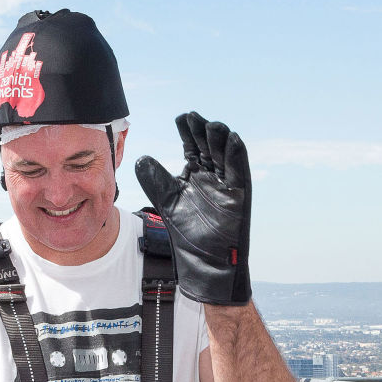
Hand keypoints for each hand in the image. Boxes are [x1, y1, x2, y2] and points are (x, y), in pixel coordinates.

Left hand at [135, 111, 252, 305]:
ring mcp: (227, 184)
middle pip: (209, 146)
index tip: (180, 119)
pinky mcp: (240, 195)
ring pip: (226, 154)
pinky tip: (233, 140)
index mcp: (195, 175)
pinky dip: (237, 155)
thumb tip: (141, 158)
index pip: (192, 147)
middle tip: (193, 118)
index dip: (187, 132)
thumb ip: (156, 181)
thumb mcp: (168, 203)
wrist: (205, 264)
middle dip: (202, 131)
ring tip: (211, 125)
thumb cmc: (188, 236)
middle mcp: (212, 176)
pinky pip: (240, 171)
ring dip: (220, 138)